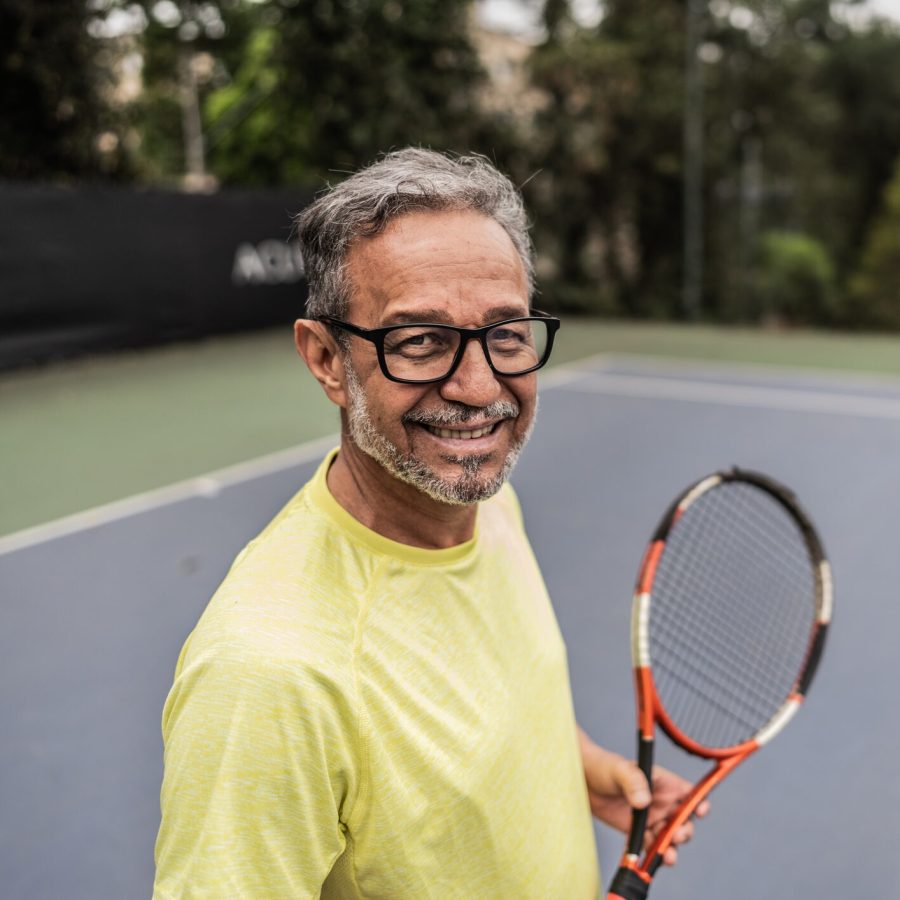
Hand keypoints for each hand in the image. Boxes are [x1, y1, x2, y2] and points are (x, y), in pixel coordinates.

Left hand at [579, 728, 709, 865]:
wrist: (581, 780)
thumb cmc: (603, 766)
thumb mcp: (620, 770)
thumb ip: (633, 782)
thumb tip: (644, 801)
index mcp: (664, 783)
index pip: (690, 793)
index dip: (700, 802)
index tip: (700, 812)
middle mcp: (661, 802)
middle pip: (684, 820)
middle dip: (684, 831)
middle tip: (676, 836)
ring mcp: (650, 818)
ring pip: (669, 837)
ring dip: (671, 848)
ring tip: (669, 856)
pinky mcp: (637, 830)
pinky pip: (649, 846)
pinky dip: (651, 854)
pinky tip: (647, 860)